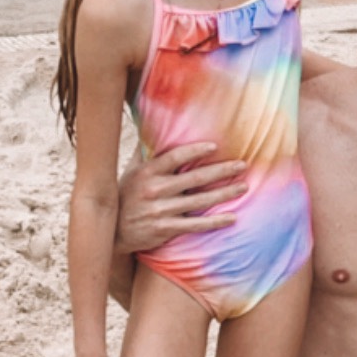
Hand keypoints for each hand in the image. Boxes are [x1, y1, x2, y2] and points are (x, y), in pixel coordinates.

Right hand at [116, 142, 246, 254]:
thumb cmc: (125, 197)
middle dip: (221, 171)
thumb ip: (143, 152)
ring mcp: (160, 210)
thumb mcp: (130, 172)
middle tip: (242, 165)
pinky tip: (231, 218)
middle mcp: (154, 189)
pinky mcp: (165, 228)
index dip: (194, 151)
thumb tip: (148, 124)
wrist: (113, 231)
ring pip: (199, 200)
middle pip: (194, 178)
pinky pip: (195, 224)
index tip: (214, 146)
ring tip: (244, 187)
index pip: (174, 157)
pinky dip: (214, 222)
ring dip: (224, 193)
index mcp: (147, 172)